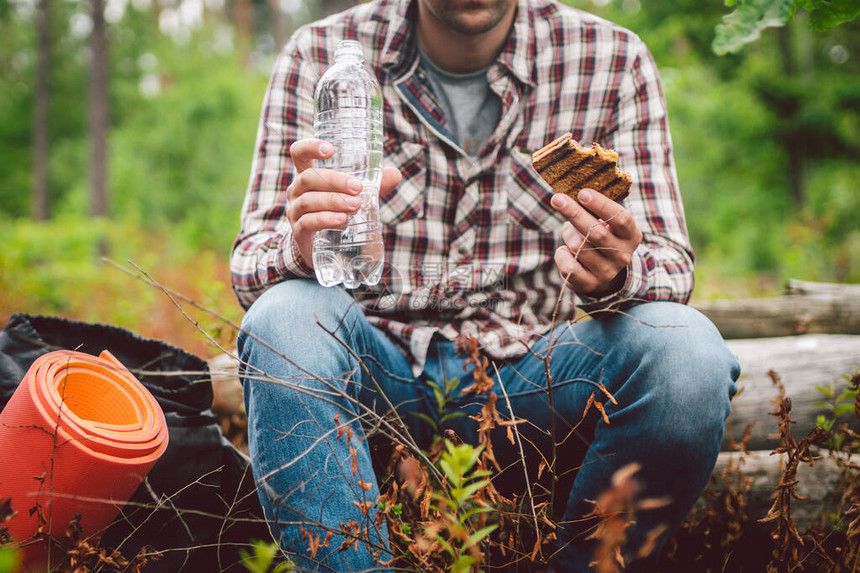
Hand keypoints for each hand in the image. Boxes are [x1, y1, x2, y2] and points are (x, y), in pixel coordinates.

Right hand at [286, 138, 401, 265]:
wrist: (326, 247)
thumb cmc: (338, 211)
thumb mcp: (354, 195)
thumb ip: (374, 185)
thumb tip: (395, 174)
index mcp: (307, 175)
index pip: (299, 153)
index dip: (311, 147)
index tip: (330, 150)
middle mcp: (296, 190)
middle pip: (308, 178)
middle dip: (334, 181)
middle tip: (358, 188)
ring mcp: (295, 211)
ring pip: (309, 201)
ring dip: (333, 201)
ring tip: (355, 205)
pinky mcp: (299, 232)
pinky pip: (308, 222)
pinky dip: (325, 219)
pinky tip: (341, 220)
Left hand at [551, 188, 641, 297]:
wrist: (605, 275)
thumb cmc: (603, 238)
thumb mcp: (609, 224)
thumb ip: (598, 210)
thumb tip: (573, 190)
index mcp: (631, 236)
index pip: (621, 218)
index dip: (601, 205)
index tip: (582, 193)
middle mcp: (622, 256)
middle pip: (596, 232)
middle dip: (574, 213)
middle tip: (557, 199)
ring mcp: (607, 272)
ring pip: (578, 246)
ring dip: (568, 234)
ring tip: (570, 231)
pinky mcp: (589, 284)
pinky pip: (568, 265)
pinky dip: (561, 254)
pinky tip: (566, 251)